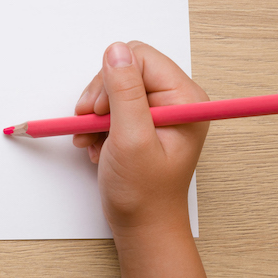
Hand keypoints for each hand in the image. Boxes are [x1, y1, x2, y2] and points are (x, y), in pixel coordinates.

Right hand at [73, 43, 237, 277]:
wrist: (142, 227)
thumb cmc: (144, 193)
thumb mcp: (130, 139)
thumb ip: (124, 92)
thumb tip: (115, 50)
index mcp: (185, 100)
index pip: (140, 58)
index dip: (112, 79)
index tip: (100, 110)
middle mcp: (175, 100)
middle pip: (125, 69)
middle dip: (101, 97)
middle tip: (92, 124)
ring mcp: (158, 111)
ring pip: (113, 86)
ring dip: (94, 112)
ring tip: (93, 139)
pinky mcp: (142, 121)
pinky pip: (111, 105)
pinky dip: (96, 123)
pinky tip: (96, 143)